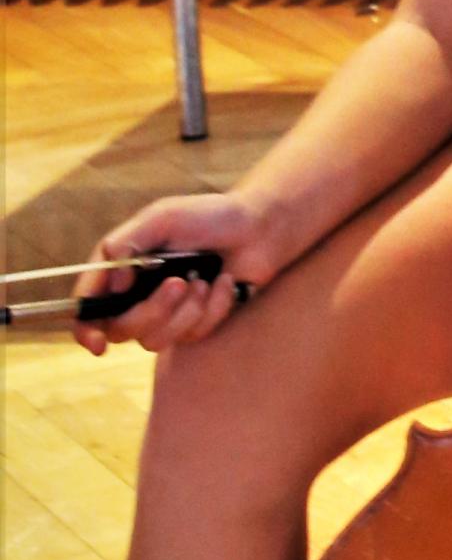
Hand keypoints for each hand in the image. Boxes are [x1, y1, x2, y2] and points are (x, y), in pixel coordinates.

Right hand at [72, 192, 276, 357]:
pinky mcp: (194, 323)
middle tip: (179, 282)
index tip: (97, 343)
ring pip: (156, 339)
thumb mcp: (162, 217)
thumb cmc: (208, 216)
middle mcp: (136, 294)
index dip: (85, 328)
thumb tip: (110, 282)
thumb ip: (127, 243)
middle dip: (152, 310)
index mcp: (121, 269)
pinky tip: (225, 283)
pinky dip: (212, 309)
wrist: (258, 228)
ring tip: (204, 280)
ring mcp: (166, 312)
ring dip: (185, 311)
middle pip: (122, 329)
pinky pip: (192, 335)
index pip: (89, 307)